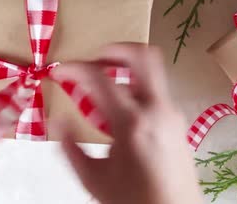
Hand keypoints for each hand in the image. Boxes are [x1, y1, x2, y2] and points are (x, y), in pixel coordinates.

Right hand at [52, 44, 201, 203]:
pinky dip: (137, 87)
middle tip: (94, 60)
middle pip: (143, 55)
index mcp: (132, 122)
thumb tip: (58, 120)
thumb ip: (69, 147)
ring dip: (127, 68)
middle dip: (115, 49)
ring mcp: (172, 113)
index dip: (75, 67)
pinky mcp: (178, 122)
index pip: (99, 77)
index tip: (60, 71)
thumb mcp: (93, 179)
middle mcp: (157, 110)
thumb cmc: (135, 201)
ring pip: (153, 71)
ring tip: (105, 85)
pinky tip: (121, 109)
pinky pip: (157, 90)